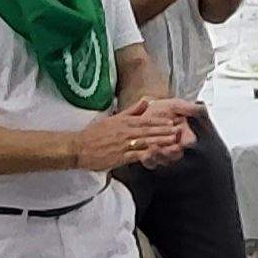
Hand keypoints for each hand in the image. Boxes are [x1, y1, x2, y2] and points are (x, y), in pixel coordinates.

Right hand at [76, 99, 197, 170]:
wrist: (78, 146)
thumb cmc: (94, 133)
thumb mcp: (113, 118)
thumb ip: (131, 111)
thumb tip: (146, 101)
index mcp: (124, 122)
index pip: (145, 121)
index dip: (160, 122)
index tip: (172, 121)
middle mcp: (125, 132)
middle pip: (148, 131)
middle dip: (165, 131)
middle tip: (179, 131)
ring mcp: (123, 144)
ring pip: (145, 142)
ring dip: (160, 141)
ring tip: (173, 141)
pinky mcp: (120, 156)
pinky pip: (136, 155)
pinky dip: (147, 154)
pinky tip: (157, 154)